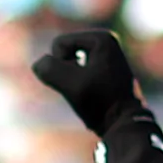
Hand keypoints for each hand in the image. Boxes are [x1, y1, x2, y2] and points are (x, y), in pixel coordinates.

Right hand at [30, 28, 145, 135]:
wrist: (124, 125)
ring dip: (71, 81)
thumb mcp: (72, 85)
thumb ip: (49, 69)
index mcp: (101, 37)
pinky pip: (77, 72)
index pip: (59, 44)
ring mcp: (106, 54)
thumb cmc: (101, 104)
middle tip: (87, 88)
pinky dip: (78, 85)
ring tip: (91, 93)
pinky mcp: (104, 68)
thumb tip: (38, 65)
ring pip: (68, 64)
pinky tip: (93, 96)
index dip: (61, 66)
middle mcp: (106, 41)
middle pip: (63, 52)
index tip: (83, 82)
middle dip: (66, 73)